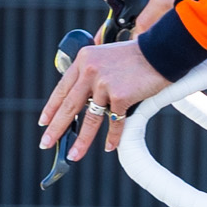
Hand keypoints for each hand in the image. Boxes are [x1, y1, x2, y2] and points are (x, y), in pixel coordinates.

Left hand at [39, 39, 170, 162]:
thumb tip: (86, 99)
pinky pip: (114, 122)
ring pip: (89, 119)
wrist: (162, 51)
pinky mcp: (120, 96)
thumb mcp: (107, 56)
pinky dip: (113, 137)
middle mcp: (90, 71)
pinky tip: (110, 147)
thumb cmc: (139, 55)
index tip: (44, 122)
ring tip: (74, 155)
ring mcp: (104, 84)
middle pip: (68, 106)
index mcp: (83, 60)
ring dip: (81, 141)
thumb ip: (94, 73)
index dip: (51, 108)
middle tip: (46, 143)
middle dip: (56, 129)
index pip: (62, 89)